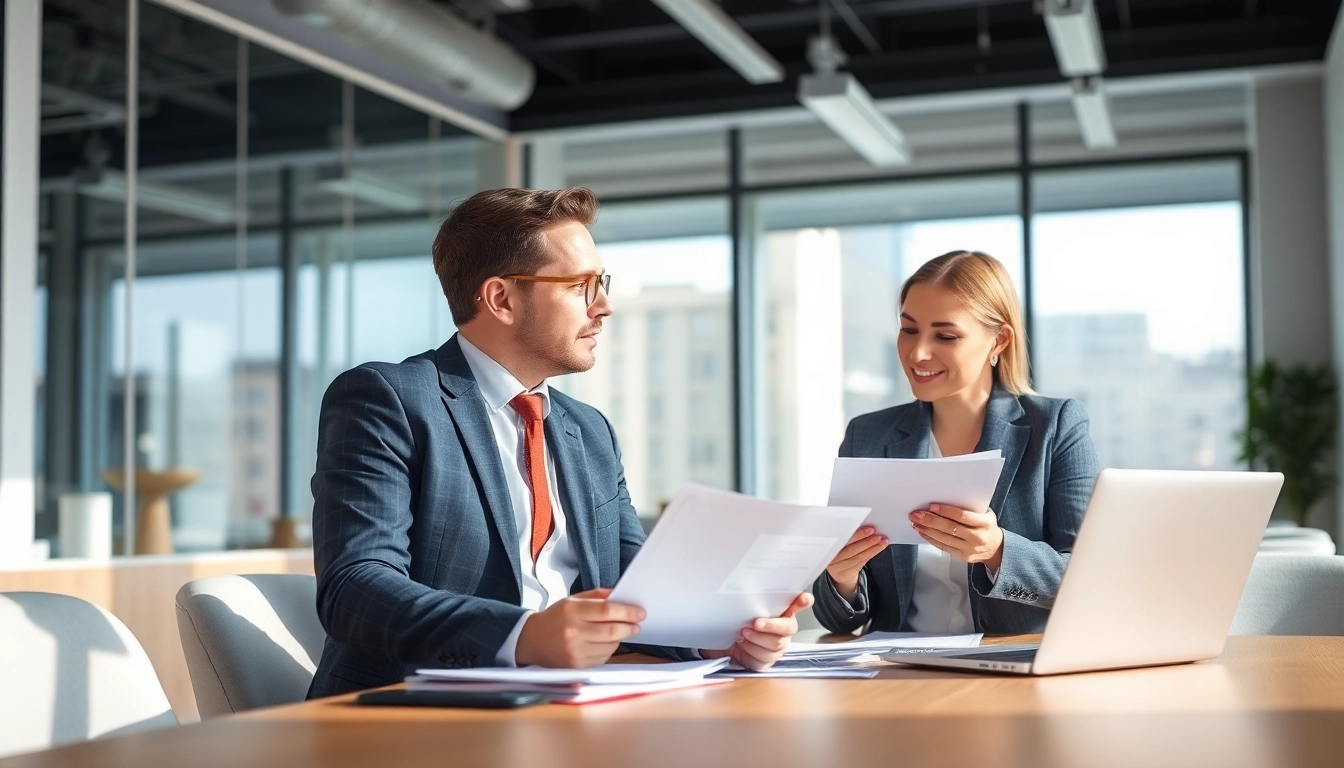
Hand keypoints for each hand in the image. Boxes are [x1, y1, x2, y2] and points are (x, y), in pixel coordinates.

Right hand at [515, 588, 644, 667]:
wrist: (531, 640)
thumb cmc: (555, 617)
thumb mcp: (573, 600)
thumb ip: (598, 596)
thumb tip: (622, 597)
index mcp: (572, 611)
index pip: (607, 611)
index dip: (627, 612)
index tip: (640, 612)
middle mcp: (573, 632)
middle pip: (612, 631)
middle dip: (629, 627)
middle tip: (637, 624)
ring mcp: (575, 651)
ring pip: (610, 646)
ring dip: (620, 639)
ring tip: (620, 631)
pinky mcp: (576, 665)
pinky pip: (603, 657)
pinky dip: (609, 649)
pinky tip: (605, 643)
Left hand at [702, 593, 812, 670]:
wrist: (725, 641)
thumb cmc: (739, 622)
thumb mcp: (744, 609)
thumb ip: (755, 600)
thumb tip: (752, 584)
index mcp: (782, 614)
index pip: (798, 605)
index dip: (802, 602)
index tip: (804, 598)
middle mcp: (783, 631)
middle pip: (787, 629)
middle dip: (771, 626)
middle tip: (756, 623)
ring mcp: (776, 648)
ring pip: (774, 647)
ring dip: (756, 641)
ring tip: (742, 634)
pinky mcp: (765, 662)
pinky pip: (762, 660)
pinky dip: (749, 653)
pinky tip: (742, 646)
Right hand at [825, 526, 888, 599]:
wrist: (839, 572)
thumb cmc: (842, 551)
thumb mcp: (841, 542)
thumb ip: (848, 535)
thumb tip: (866, 525)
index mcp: (828, 544)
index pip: (842, 538)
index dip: (856, 534)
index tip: (867, 528)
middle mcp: (831, 556)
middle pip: (850, 548)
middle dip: (865, 540)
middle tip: (875, 533)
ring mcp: (837, 566)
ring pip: (858, 556)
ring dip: (872, 547)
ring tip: (882, 540)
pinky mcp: (845, 572)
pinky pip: (861, 561)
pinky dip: (872, 553)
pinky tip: (879, 547)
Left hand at [910, 503, 1003, 569]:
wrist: (995, 548)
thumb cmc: (986, 526)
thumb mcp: (985, 514)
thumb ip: (969, 507)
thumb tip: (946, 497)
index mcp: (984, 523)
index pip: (962, 516)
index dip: (946, 511)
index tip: (932, 506)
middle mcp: (978, 537)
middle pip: (950, 528)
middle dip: (931, 520)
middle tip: (917, 514)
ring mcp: (970, 549)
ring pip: (945, 538)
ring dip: (927, 529)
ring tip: (916, 522)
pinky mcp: (963, 556)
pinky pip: (944, 547)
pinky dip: (931, 539)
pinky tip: (923, 532)